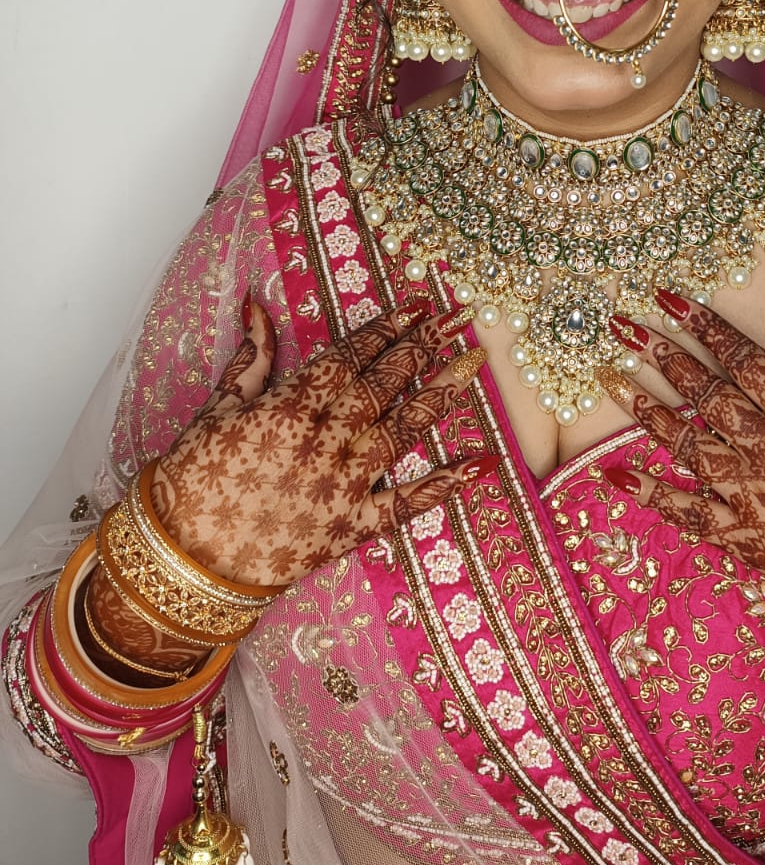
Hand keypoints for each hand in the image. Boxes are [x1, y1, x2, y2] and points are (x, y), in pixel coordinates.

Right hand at [151, 300, 492, 589]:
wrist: (183, 560)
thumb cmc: (191, 482)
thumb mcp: (215, 410)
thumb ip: (251, 358)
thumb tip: (257, 303)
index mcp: (289, 408)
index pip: (349, 357)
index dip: (386, 328)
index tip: (417, 305)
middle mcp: (324, 441)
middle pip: (383, 384)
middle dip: (421, 347)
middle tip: (457, 319)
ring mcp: (343, 485)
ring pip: (403, 431)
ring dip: (440, 394)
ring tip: (474, 362)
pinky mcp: (352, 526)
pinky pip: (407, 504)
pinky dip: (447, 484)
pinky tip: (482, 462)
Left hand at [599, 292, 764, 596]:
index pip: (739, 356)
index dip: (701, 325)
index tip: (666, 298)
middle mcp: (764, 444)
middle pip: (704, 391)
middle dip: (661, 354)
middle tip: (623, 326)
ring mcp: (748, 490)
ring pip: (686, 441)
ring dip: (645, 409)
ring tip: (610, 377)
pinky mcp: (741, 535)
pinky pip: (685, 512)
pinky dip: (648, 494)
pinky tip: (611, 473)